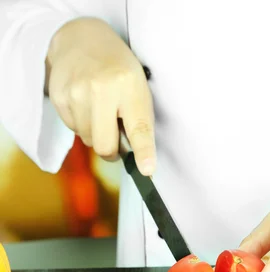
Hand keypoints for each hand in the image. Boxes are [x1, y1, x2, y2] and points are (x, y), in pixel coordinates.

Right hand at [46, 18, 154, 173]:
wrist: (81, 39)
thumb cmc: (118, 70)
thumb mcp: (137, 87)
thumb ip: (138, 120)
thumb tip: (135, 158)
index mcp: (129, 86)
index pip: (138, 127)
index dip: (143, 152)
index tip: (147, 170)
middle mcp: (102, 89)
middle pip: (105, 146)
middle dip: (112, 152)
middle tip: (116, 144)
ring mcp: (77, 92)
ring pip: (88, 140)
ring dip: (95, 134)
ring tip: (99, 111)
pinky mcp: (59, 96)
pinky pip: (72, 129)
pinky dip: (80, 124)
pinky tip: (84, 103)